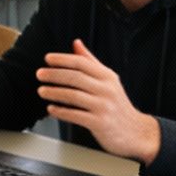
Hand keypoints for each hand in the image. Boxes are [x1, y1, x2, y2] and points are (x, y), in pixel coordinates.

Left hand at [36, 40, 157, 160]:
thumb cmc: (118, 105)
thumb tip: (76, 44)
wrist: (135, 132)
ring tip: (42, 91)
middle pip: (75, 77)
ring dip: (54, 92)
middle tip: (40, 74)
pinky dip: (61, 112)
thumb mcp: (108, 80)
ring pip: (73, 96)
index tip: (48, 59)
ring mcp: (104, 106)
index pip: (82, 63)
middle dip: (54, 74)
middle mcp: (106, 89)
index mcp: (108, 77)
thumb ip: (90, 62)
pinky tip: (51, 109)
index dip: (63, 59)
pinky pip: (76, 115)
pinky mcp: (100, 123)